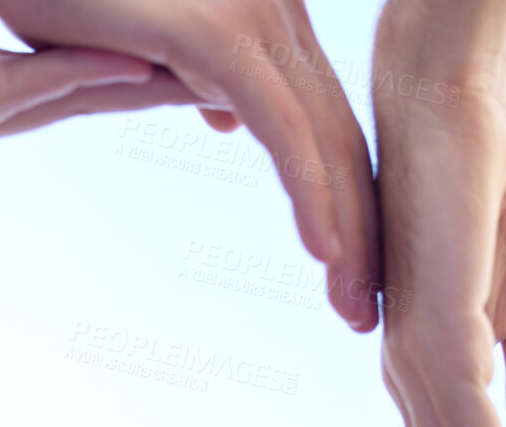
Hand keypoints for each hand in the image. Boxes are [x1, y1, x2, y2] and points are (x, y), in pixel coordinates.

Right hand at [0, 0, 380, 328]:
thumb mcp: (139, 51)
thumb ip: (192, 86)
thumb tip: (224, 121)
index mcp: (264, 25)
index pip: (322, 130)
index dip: (345, 206)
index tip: (352, 279)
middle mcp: (275, 17)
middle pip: (338, 143)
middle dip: (363, 237)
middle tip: (366, 317)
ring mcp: (255, 20)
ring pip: (324, 145)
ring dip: (350, 237)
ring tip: (357, 312)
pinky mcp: (219, 35)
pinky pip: (284, 130)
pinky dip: (311, 195)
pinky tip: (327, 256)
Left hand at [0, 0, 196, 258]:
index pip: (62, 65)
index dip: (132, 46)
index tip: (196, 33)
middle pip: (85, 84)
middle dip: (164, 70)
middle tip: (249, 64)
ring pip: (62, 92)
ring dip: (140, 75)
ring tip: (216, 63)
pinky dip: (59, 75)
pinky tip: (116, 61)